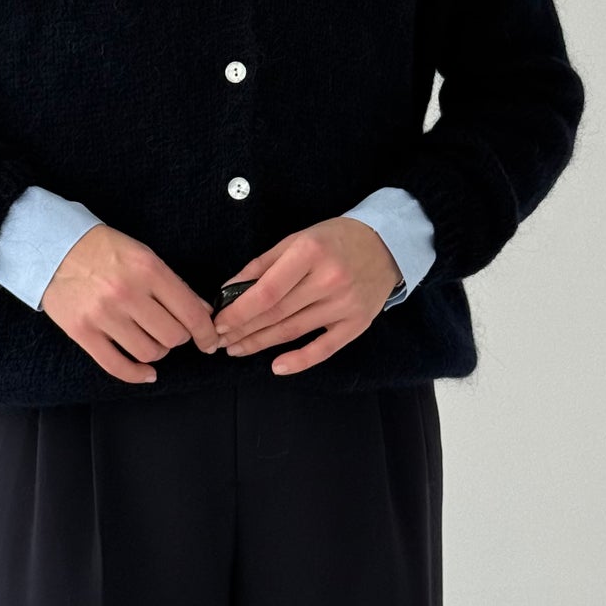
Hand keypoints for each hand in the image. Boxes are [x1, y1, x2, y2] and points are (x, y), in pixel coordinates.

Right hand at [39, 225, 220, 382]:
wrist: (53, 247)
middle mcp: (127, 293)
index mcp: (147, 270)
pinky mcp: (82, 333)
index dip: (206, 332)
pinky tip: (147, 372)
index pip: (189, 311)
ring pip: (149, 352)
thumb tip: (202, 313)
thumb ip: (173, 285)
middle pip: (172, 336)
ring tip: (151, 339)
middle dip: (179, 337)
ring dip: (157, 351)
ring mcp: (103, 315)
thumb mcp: (144, 255)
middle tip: (172, 330)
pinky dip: (137, 374)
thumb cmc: (103, 250)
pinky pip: (117, 366)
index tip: (210, 341)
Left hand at [212, 217, 402, 374]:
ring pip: (294, 331)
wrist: (387, 244)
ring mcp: (345, 304)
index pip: (267, 291)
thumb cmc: (336, 238)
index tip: (219, 322)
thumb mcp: (297, 238)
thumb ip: (263, 264)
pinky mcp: (357, 324)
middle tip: (220, 340)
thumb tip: (230, 290)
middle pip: (276, 313)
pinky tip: (276, 366)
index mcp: (310, 252)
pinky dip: (299, 360)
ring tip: (237, 349)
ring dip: (260, 344)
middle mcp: (329, 280)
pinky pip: (324, 348)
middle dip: (243, 329)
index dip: (239, 311)